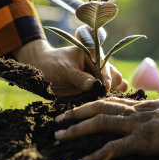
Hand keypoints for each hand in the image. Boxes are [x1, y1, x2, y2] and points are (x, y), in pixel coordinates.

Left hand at [13, 39, 127, 96]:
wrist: (42, 70)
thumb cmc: (52, 64)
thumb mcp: (64, 70)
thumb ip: (79, 77)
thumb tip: (94, 85)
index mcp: (94, 55)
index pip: (107, 67)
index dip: (107, 78)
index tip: (105, 88)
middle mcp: (100, 67)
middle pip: (116, 77)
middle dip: (112, 87)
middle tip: (103, 96)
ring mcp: (99, 79)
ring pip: (116, 86)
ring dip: (112, 94)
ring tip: (104, 101)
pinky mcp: (95, 90)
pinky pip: (107, 95)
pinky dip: (108, 100)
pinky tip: (102, 104)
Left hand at [54, 96, 158, 159]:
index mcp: (144, 105)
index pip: (112, 102)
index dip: (93, 105)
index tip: (79, 109)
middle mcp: (137, 112)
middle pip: (99, 108)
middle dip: (76, 113)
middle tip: (58, 120)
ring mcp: (139, 125)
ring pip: (100, 123)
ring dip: (77, 129)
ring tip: (60, 136)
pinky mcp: (145, 141)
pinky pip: (115, 147)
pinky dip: (97, 153)